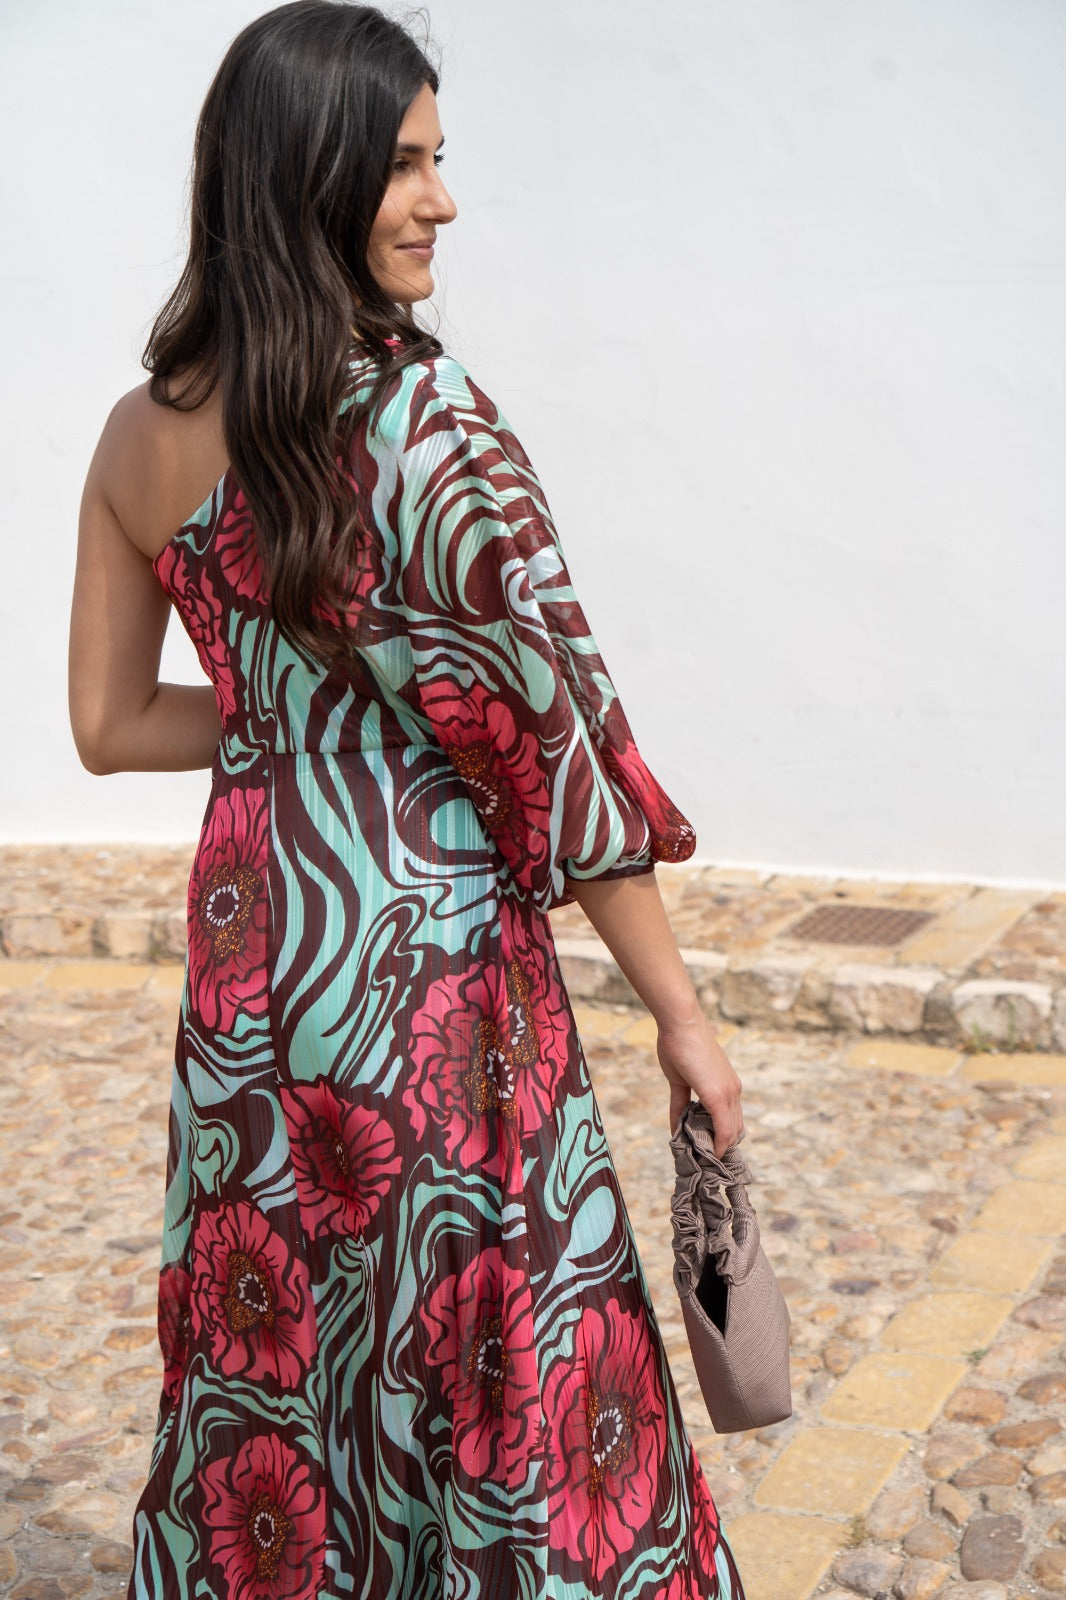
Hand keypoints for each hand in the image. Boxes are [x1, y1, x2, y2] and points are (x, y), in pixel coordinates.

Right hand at [657, 1012, 743, 1157]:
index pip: (731, 1119)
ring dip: (718, 1149)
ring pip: (731, 1132)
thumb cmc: (679, 1045)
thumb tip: (676, 1125)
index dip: (721, 1137)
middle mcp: (733, 1091)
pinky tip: (707, 1153)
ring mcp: (728, 1093)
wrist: (681, 1023)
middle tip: (706, 1161)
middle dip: (721, 1147)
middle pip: (734, 1129)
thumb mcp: (679, 1080)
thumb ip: (680, 1104)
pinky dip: (716, 1144)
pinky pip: (723, 1128)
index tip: (708, 1151)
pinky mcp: (718, 1095)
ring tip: (704, 1161)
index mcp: (727, 1085)